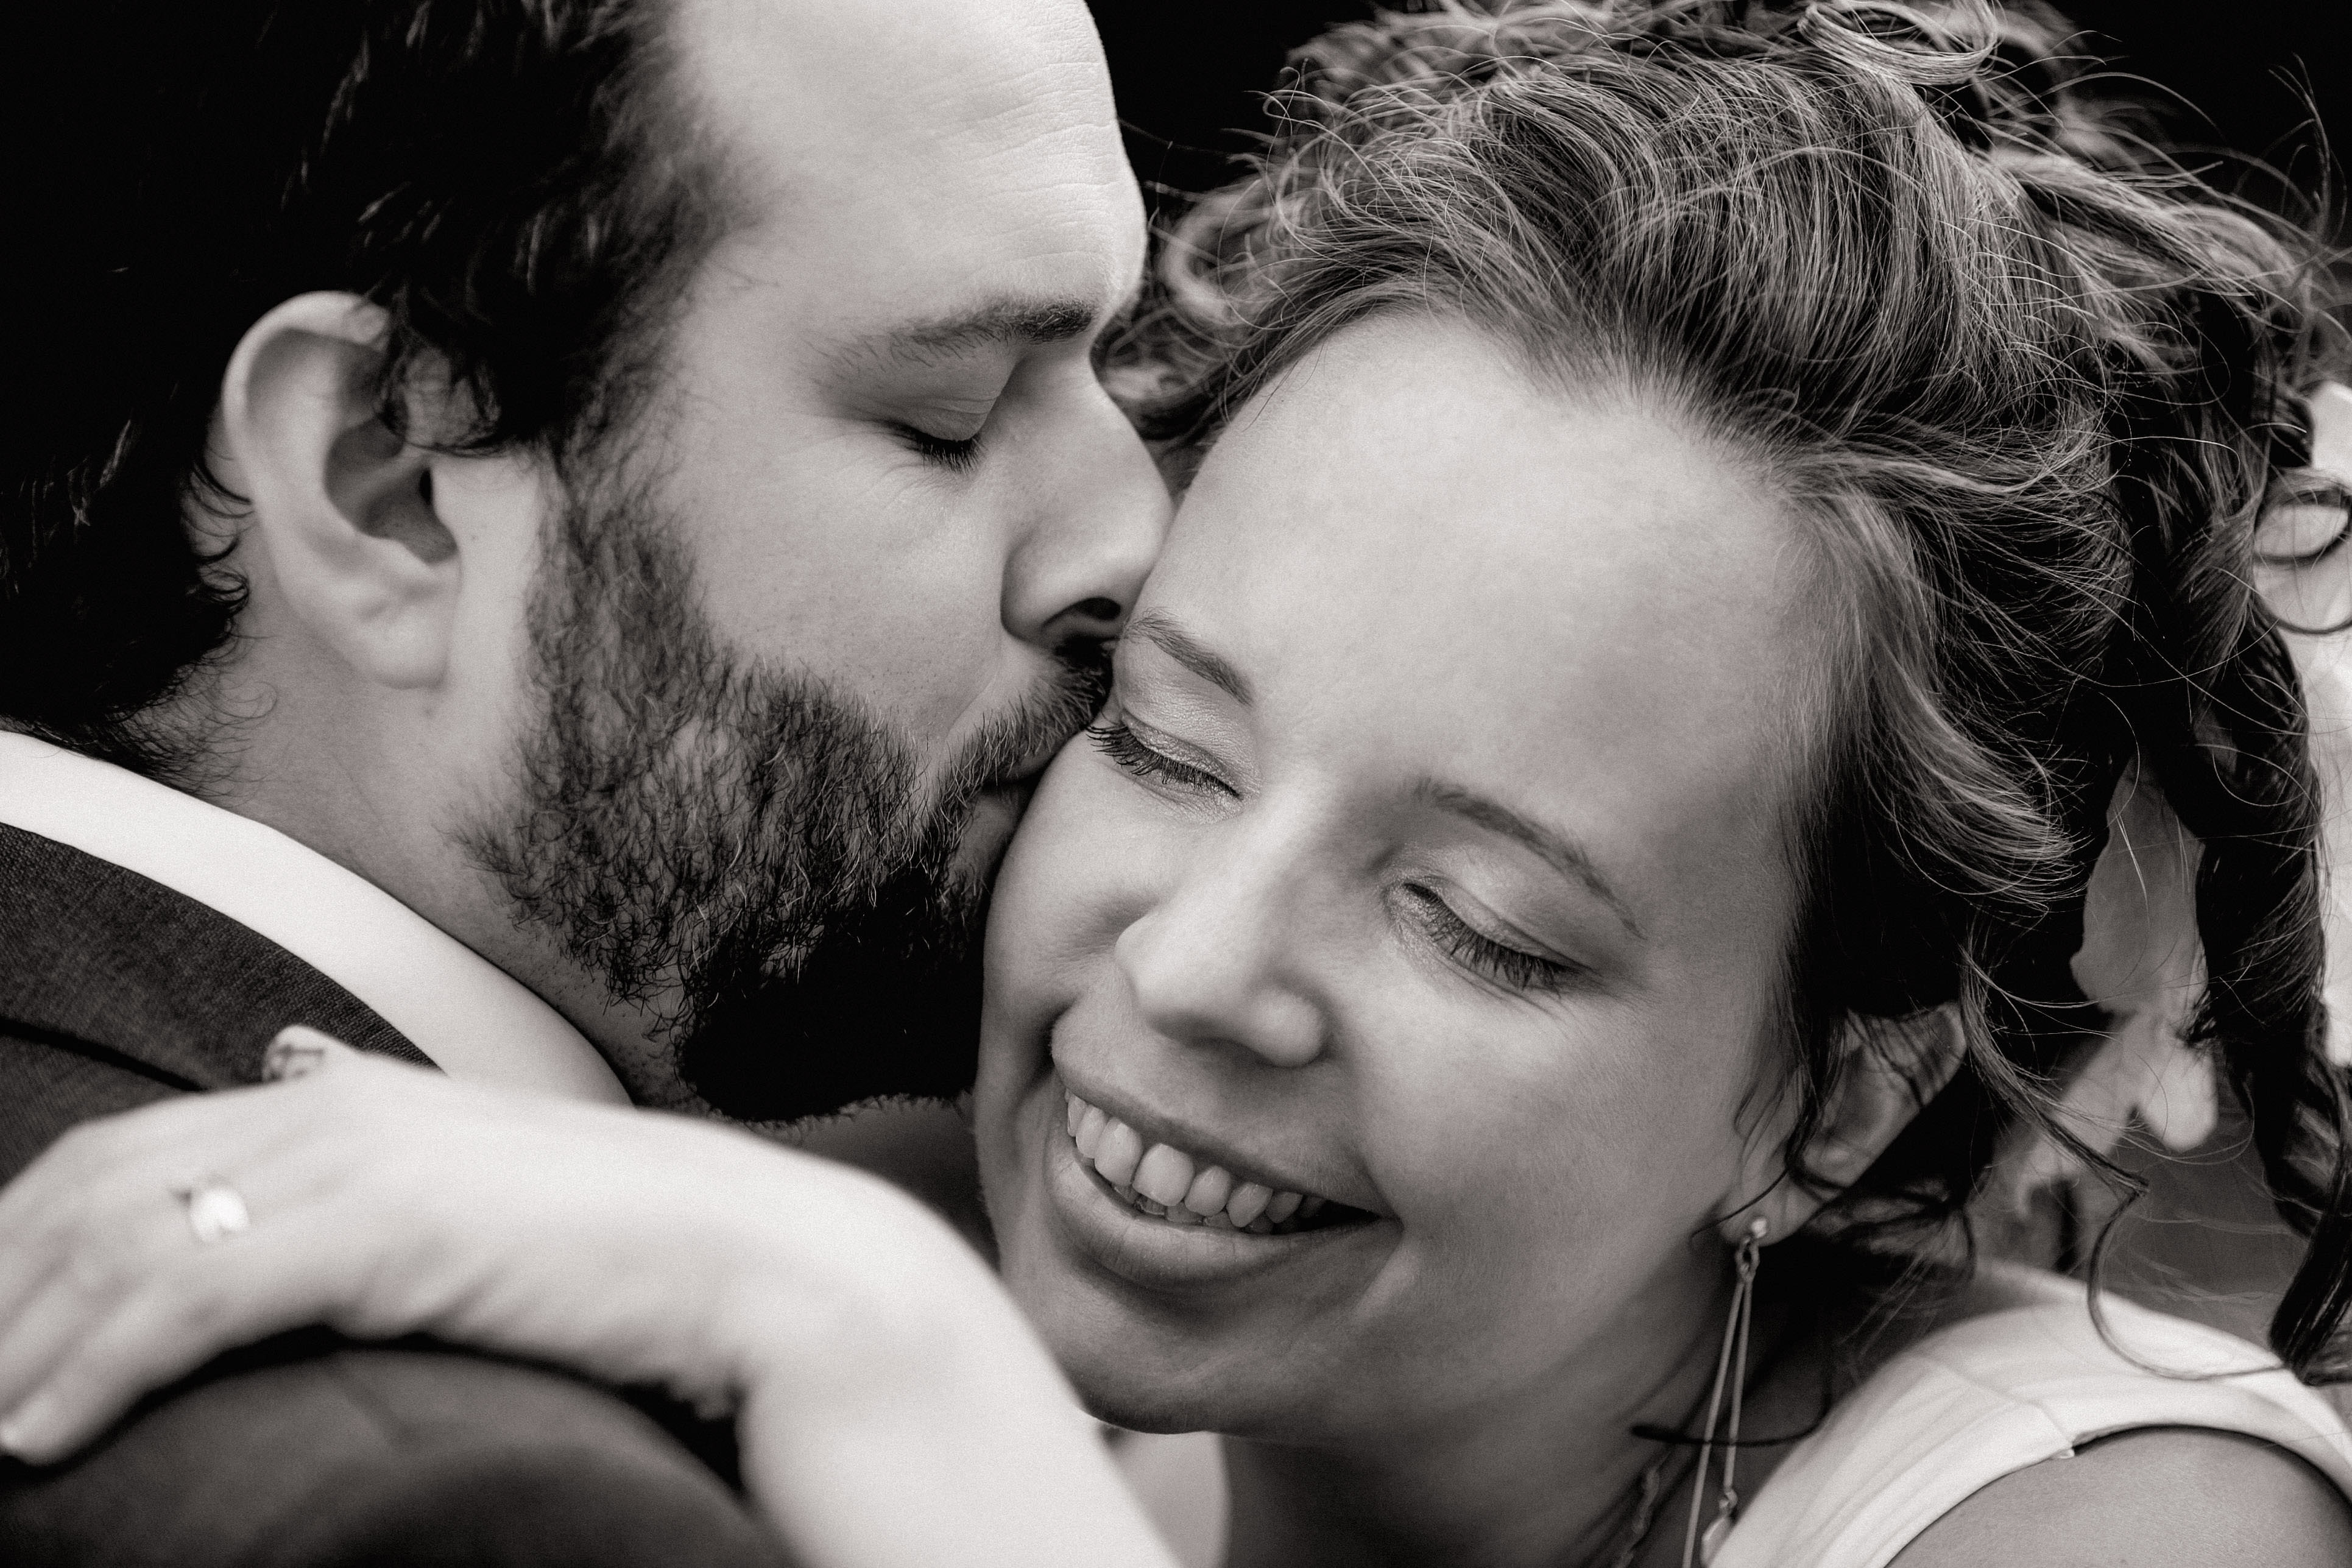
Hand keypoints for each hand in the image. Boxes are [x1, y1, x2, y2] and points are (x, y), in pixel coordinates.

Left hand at [0, 1037, 1173, 1567]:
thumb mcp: (486, 1203)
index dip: (32, 1234)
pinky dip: (91, 1358)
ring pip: (122, 1236)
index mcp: (363, 1112)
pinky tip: (40, 1432)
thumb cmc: (642, 1271)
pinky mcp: (385, 1229)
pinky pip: (189, 1290)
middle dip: (1, 1282)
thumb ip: (385, 1149)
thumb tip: (289, 1071)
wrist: (779, 1277)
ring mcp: (364, 1164)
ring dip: (18, 1333)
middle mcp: (346, 1116)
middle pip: (102, 1184)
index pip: (142, 1154)